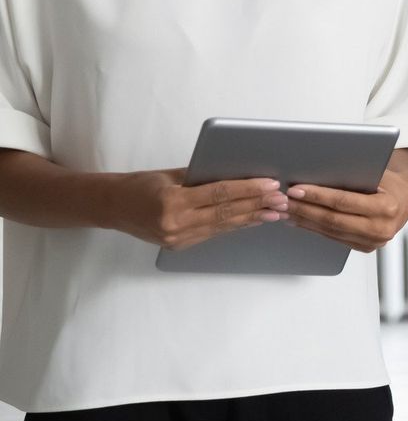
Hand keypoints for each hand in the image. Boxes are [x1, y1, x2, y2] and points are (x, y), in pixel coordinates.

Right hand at [105, 169, 287, 248]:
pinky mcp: (180, 246)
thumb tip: (238, 174)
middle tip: (281, 200)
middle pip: (226, 212)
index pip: (219, 193)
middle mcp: (175, 223)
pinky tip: (253, 220)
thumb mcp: (171, 175)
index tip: (270, 184)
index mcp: (172, 202)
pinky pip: (213, 233)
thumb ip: (202, 177)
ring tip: (275, 212)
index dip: (248, 189)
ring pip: (223, 226)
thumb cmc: (141, 185)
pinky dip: (235, 225)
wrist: (113, 207)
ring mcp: (177, 239)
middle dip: (257, 205)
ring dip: (252, 218)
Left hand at [285, 150, 407, 252]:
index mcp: (386, 207)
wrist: (407, 199)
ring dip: (305, 220)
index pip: (343, 201)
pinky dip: (315, 228)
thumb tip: (317, 172)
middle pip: (333, 219)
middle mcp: (380, 228)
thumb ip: (353, 176)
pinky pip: (334, 238)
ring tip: (286, 210)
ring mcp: (373, 241)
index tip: (296, 189)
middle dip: (304, 209)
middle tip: (283, 200)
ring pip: (330, 231)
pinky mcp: (364, 247)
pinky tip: (301, 220)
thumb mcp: (377, 173)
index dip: (317, 195)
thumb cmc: (392, 182)